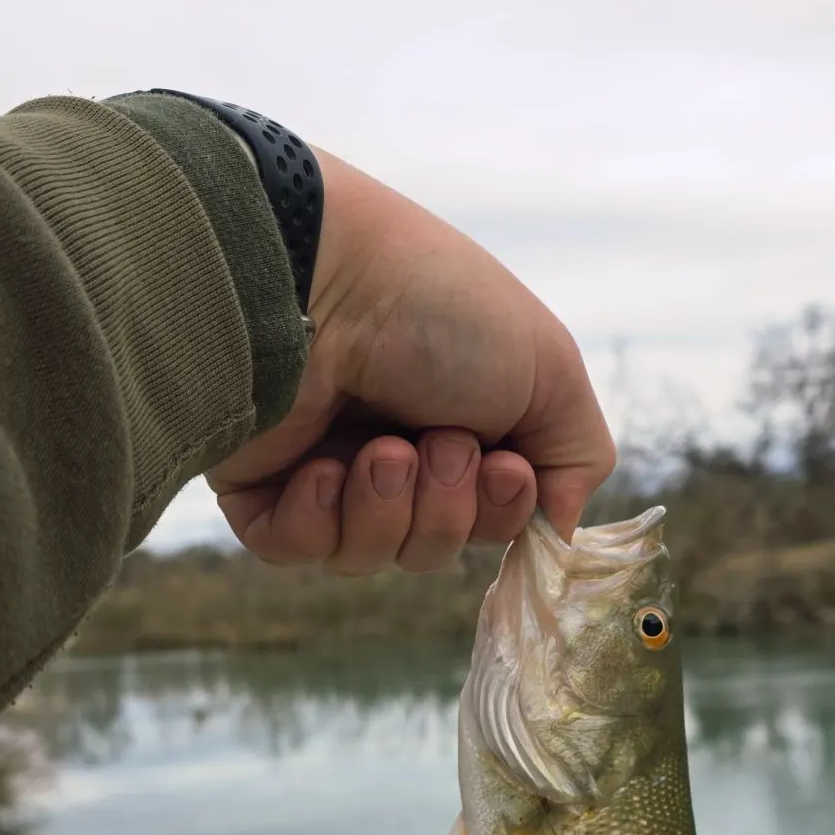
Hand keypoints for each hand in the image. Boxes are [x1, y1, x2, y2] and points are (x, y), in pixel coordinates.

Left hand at [208, 149, 615, 574]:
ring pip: (368, 555)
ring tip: (380, 450)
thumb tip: (554, 532)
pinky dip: (318, 520)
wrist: (327, 278)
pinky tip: (321, 467)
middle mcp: (396, 449)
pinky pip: (295, 550)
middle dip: (445, 509)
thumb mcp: (551, 373)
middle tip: (436, 444)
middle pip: (433, 546)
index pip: (491, 521)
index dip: (502, 513)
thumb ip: (576, 461)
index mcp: (462, 423)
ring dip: (386, 509)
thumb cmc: (444, 312)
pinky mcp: (259, 483)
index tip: (501, 467)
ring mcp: (325, 468)